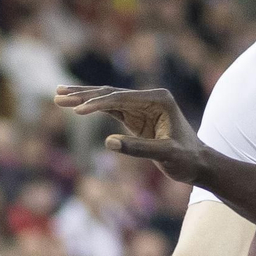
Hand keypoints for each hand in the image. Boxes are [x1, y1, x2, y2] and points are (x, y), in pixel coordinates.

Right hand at [54, 85, 207, 183]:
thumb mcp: (166, 155)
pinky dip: (92, 107)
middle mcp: (149, 97)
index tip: (78, 111)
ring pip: (107, 98)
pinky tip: (76, 105)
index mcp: (158, 99)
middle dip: (83, 94)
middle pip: (110, 93)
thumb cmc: (186, 158)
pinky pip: (110, 109)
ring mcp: (141, 106)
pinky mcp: (135, 116)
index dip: (98, 103)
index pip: (121, 98)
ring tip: (58, 95)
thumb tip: (108, 142)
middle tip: (58, 95)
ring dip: (83, 98)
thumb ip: (138, 148)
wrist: (198, 163)